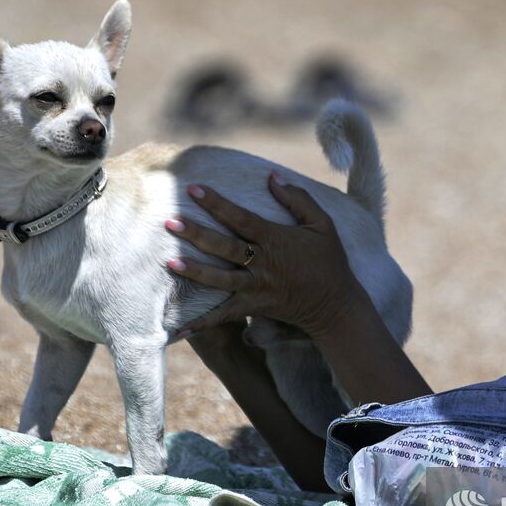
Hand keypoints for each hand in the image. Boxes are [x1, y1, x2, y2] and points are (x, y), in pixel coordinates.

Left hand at [165, 171, 362, 338]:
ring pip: (219, 280)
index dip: (216, 203)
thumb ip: (298, 199)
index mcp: (275, 239)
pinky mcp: (254, 308)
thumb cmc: (330, 262)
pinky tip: (176, 329)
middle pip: (224, 247)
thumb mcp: (323, 224)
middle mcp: (262, 263)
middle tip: (170, 221)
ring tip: (169, 262)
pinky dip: (200, 324)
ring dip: (194, 272)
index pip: (240, 217)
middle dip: (196, 234)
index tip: (193, 188)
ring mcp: (256, 288)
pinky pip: (223, 316)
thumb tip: (272, 176)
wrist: (337, 305)